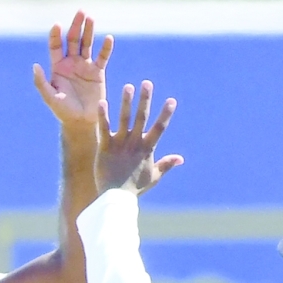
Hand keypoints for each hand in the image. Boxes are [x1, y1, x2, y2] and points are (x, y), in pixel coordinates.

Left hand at [33, 10, 112, 128]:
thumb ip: (41, 83)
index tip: (57, 25)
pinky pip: (102, 57)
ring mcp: (85, 66)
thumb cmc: (63, 112)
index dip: (56, 35)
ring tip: (91, 18)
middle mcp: (71, 62)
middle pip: (73, 39)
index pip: (56, 45)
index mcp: (57, 66)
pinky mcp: (98, 72)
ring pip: (87, 44)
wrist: (82, 122)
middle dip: (76, 25)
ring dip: (89, 31)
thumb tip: (34, 66)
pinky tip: (109, 38)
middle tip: (81, 12)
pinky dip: (106, 48)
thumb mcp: (50, 98)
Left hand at [95, 80, 183, 195]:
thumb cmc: (135, 188)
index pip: (159, 128)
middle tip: (147, 83)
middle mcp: (134, 143)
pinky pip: (103, 129)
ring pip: (124, 119)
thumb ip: (167, 164)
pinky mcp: (104, 147)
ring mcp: (119, 144)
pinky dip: (103, 116)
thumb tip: (181, 158)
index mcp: (147, 149)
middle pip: (142, 118)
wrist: (116, 198)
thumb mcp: (154, 176)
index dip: (166, 114)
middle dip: (145, 100)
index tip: (172, 100)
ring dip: (126, 102)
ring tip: (128, 86)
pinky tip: (102, 102)